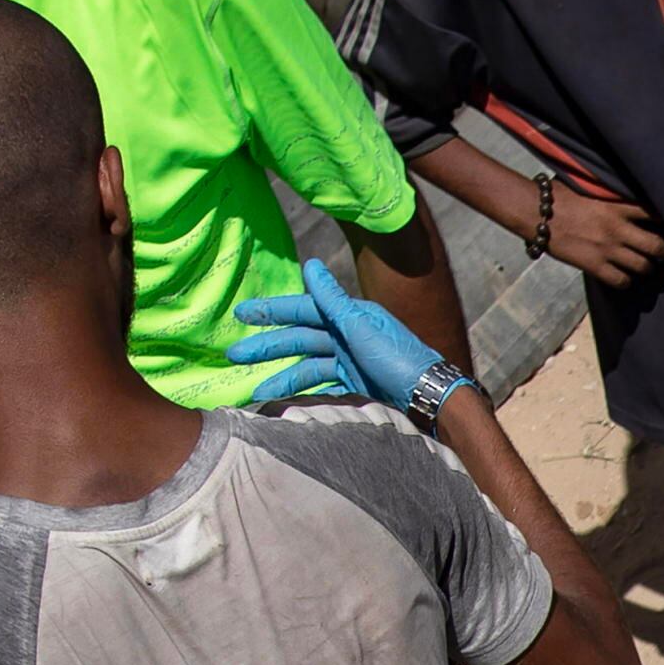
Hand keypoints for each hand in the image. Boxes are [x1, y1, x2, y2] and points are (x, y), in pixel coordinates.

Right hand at [227, 256, 461, 415]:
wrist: (429, 399)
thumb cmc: (399, 360)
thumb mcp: (362, 328)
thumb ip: (333, 300)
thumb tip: (310, 263)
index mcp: (351, 317)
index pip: (304, 309)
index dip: (272, 311)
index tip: (241, 313)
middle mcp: (349, 337)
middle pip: (301, 340)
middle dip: (268, 347)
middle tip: (234, 355)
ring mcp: (352, 363)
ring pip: (308, 367)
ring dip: (282, 377)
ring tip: (255, 390)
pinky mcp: (357, 387)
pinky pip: (323, 387)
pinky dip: (303, 393)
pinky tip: (283, 401)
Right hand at [544, 185, 663, 290]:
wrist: (534, 212)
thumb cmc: (558, 196)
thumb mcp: (589, 188)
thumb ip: (609, 193)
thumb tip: (622, 190)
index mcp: (616, 206)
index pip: (654, 213)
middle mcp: (617, 229)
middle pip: (657, 246)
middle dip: (663, 252)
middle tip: (662, 252)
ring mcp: (607, 249)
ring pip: (643, 267)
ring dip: (646, 267)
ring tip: (644, 265)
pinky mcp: (594, 266)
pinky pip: (622, 281)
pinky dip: (626, 281)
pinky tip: (623, 276)